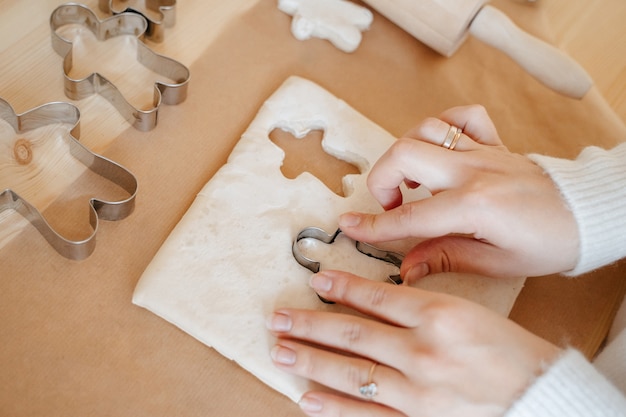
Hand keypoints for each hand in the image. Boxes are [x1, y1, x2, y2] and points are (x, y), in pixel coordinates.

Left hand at [267, 270, 559, 416]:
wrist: (543, 398)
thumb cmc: (513, 352)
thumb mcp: (472, 312)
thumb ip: (424, 306)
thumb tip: (378, 301)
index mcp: (441, 316)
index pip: (378, 297)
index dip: (342, 287)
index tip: (316, 280)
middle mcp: (424, 351)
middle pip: (354, 333)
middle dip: (310, 324)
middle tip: (278, 318)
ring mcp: (418, 390)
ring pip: (352, 372)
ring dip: (311, 360)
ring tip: (280, 350)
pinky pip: (367, 414)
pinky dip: (334, 406)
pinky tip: (307, 397)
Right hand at [338, 105, 578, 280]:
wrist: (587, 216)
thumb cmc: (548, 243)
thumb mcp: (496, 263)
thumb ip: (445, 258)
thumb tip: (407, 268)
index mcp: (474, 206)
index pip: (410, 216)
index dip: (374, 225)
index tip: (349, 227)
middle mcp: (473, 171)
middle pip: (404, 154)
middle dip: (381, 178)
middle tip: (390, 204)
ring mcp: (483, 151)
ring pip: (426, 129)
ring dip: (406, 152)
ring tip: (413, 181)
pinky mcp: (494, 142)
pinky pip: (462, 116)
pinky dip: (443, 127)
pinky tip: (441, 150)